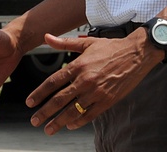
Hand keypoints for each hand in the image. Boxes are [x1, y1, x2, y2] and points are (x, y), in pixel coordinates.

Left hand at [25, 30, 161, 135]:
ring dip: (58, 122)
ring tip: (49, 129)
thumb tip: (46, 37)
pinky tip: (69, 125)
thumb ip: (64, 43)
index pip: (53, 82)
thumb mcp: (86, 43)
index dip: (39, 93)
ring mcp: (96, 92)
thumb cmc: (111, 48)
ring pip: (73, 111)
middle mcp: (85, 80)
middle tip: (34, 121)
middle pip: (59, 100)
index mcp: (78, 65)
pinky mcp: (108, 101)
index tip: (30, 103)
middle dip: (45, 112)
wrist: (136, 54)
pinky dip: (78, 122)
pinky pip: (89, 115)